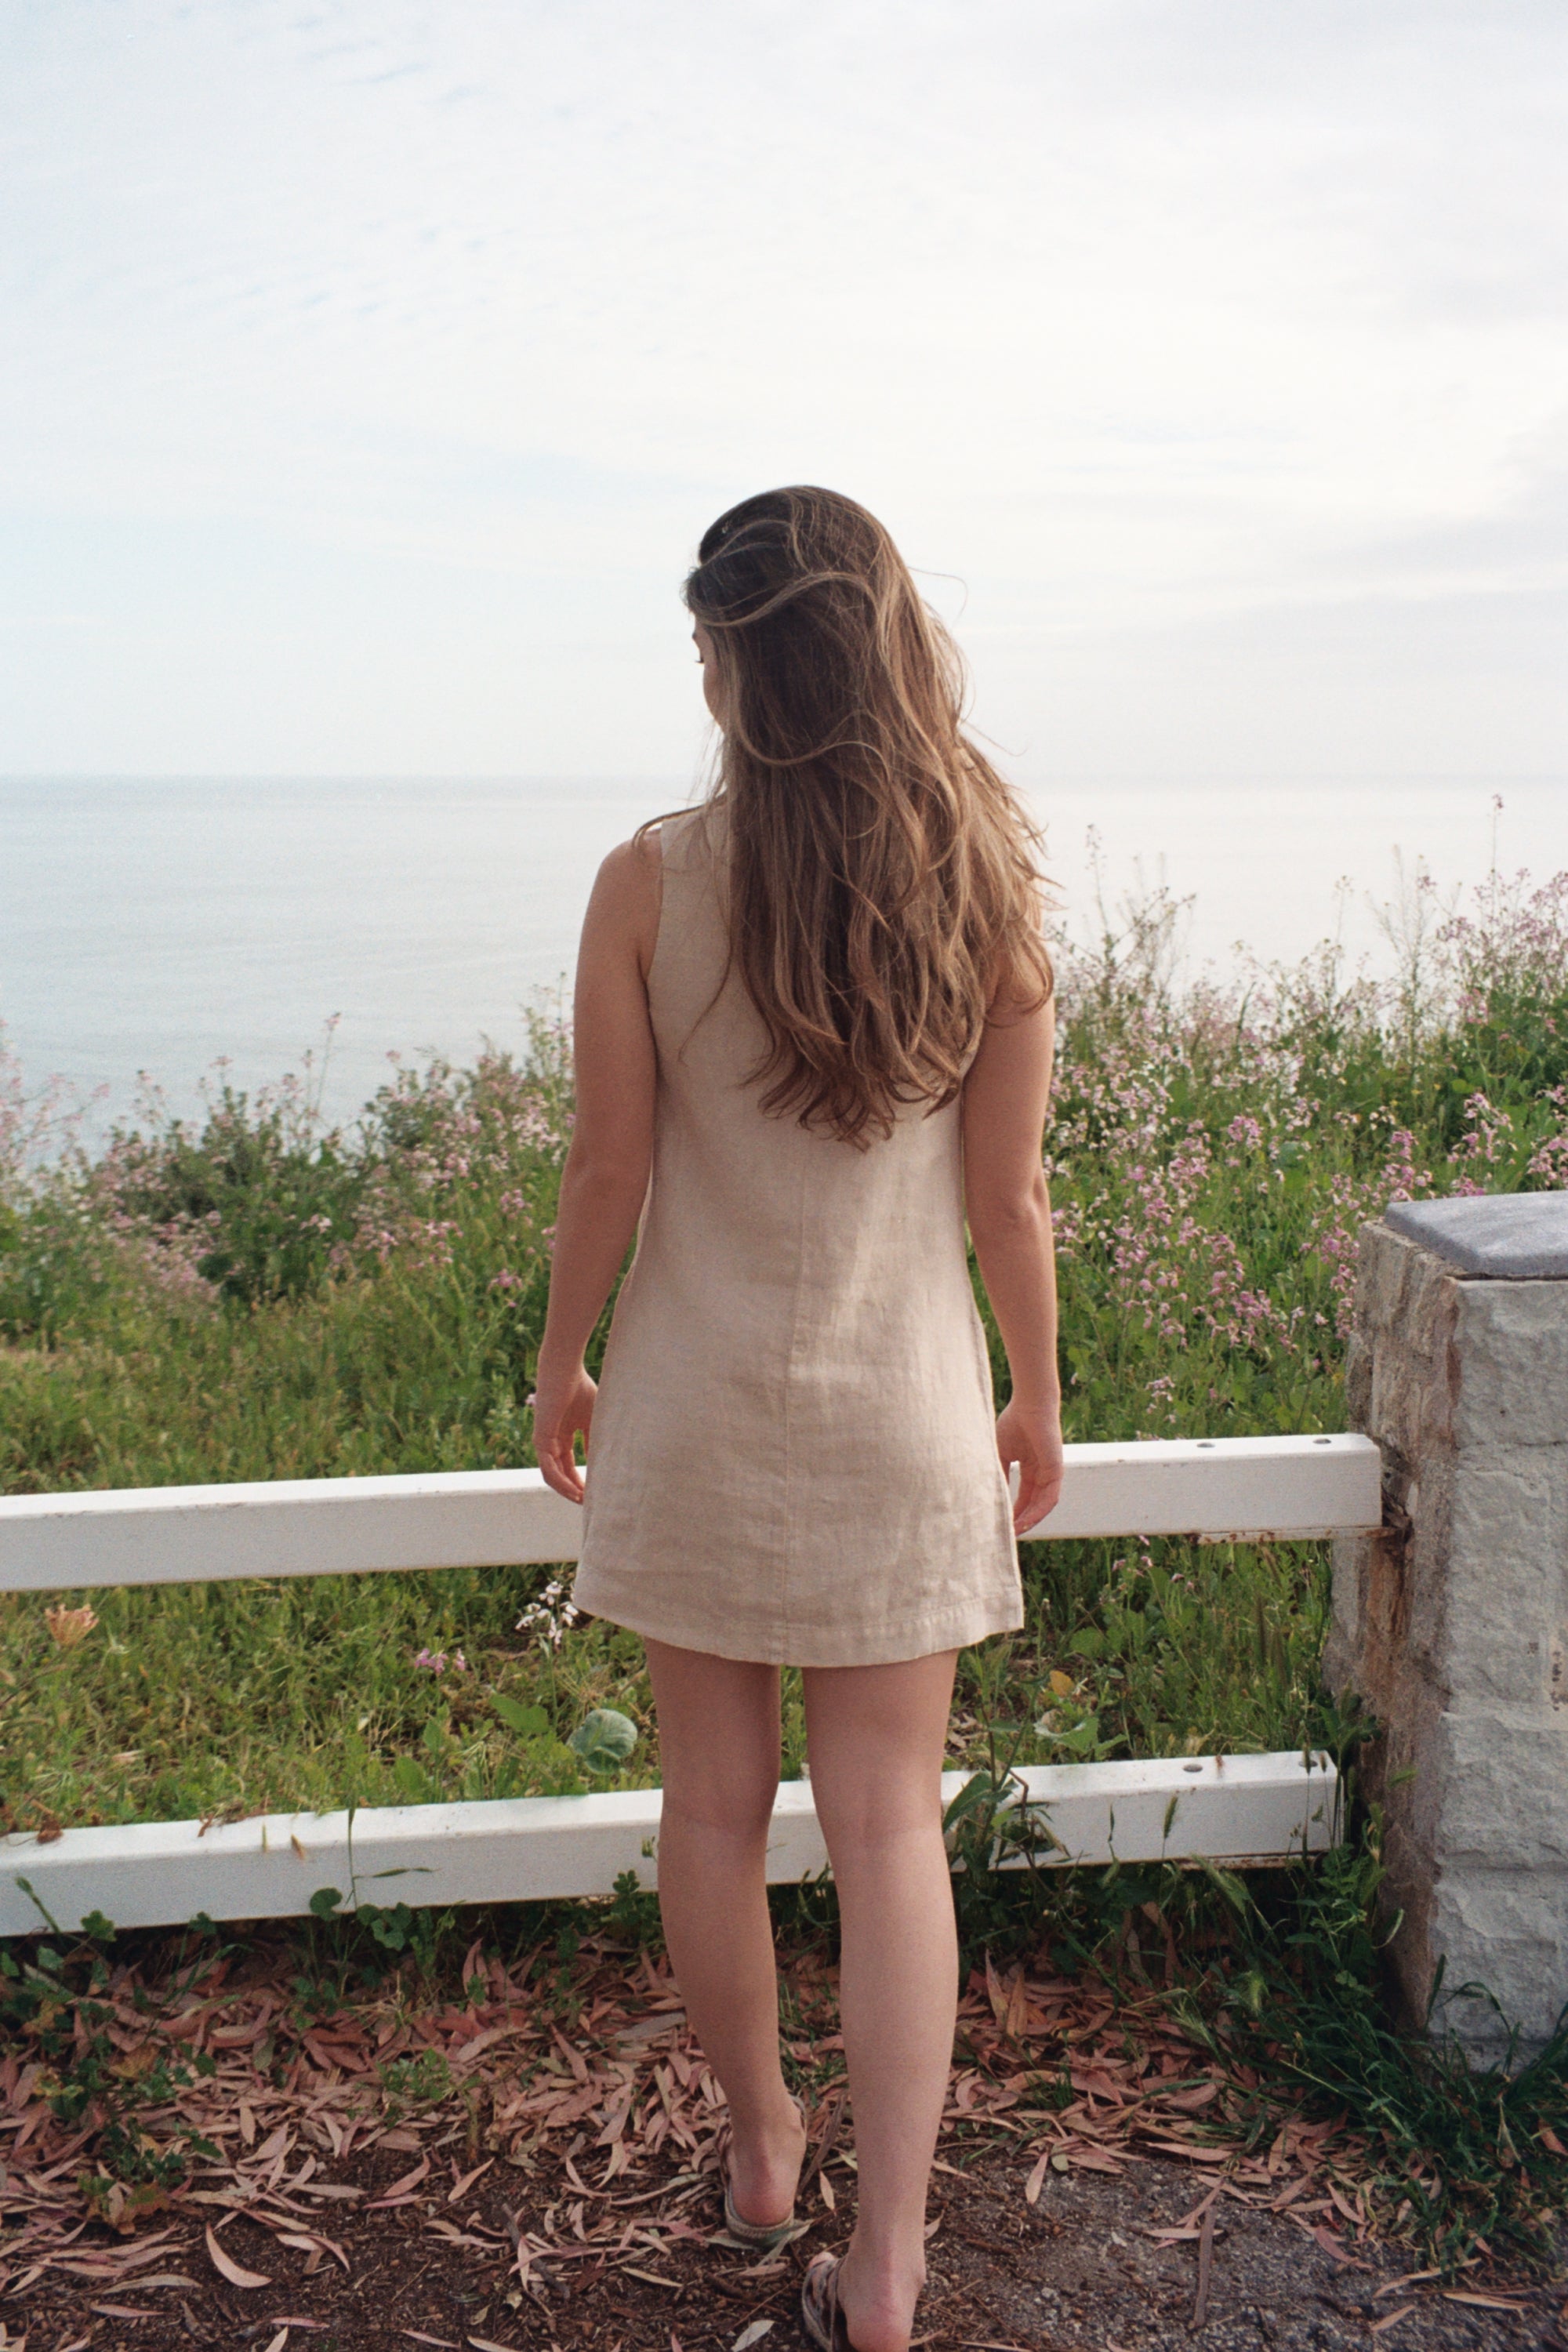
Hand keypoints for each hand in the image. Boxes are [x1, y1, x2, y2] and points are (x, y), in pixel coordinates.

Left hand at [532, 1358, 597, 1503]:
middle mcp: (550, 1441)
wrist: (564, 1370)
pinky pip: (549, 1468)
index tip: (593, 1492)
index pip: (568, 1465)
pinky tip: (574, 1490)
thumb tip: (600, 1463)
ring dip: (566, 1490)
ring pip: (552, 1476)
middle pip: (560, 1473)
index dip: (580, 1480)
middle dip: (573, 1489)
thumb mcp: (592, 1420)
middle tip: (589, 1503)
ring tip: (582, 1501)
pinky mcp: (540, 1439)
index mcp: (561, 1435)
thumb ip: (593, 1441)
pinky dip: (561, 1482)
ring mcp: (543, 1441)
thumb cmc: (579, 1388)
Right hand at [995, 1396, 1064, 1534]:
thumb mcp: (1001, 1454)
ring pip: (1042, 1505)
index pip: (1023, 1497)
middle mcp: (1043, 1473)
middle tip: (1007, 1535)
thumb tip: (990, 1496)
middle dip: (1021, 1521)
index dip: (1013, 1511)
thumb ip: (999, 1474)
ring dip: (1029, 1521)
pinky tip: (1026, 1522)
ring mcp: (1051, 1472)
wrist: (1029, 1404)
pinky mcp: (1056, 1470)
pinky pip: (1049, 1498)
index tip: (1002, 1525)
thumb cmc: (1014, 1422)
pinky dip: (1038, 1512)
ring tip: (1015, 1533)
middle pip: (1033, 1504)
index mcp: (1030, 1468)